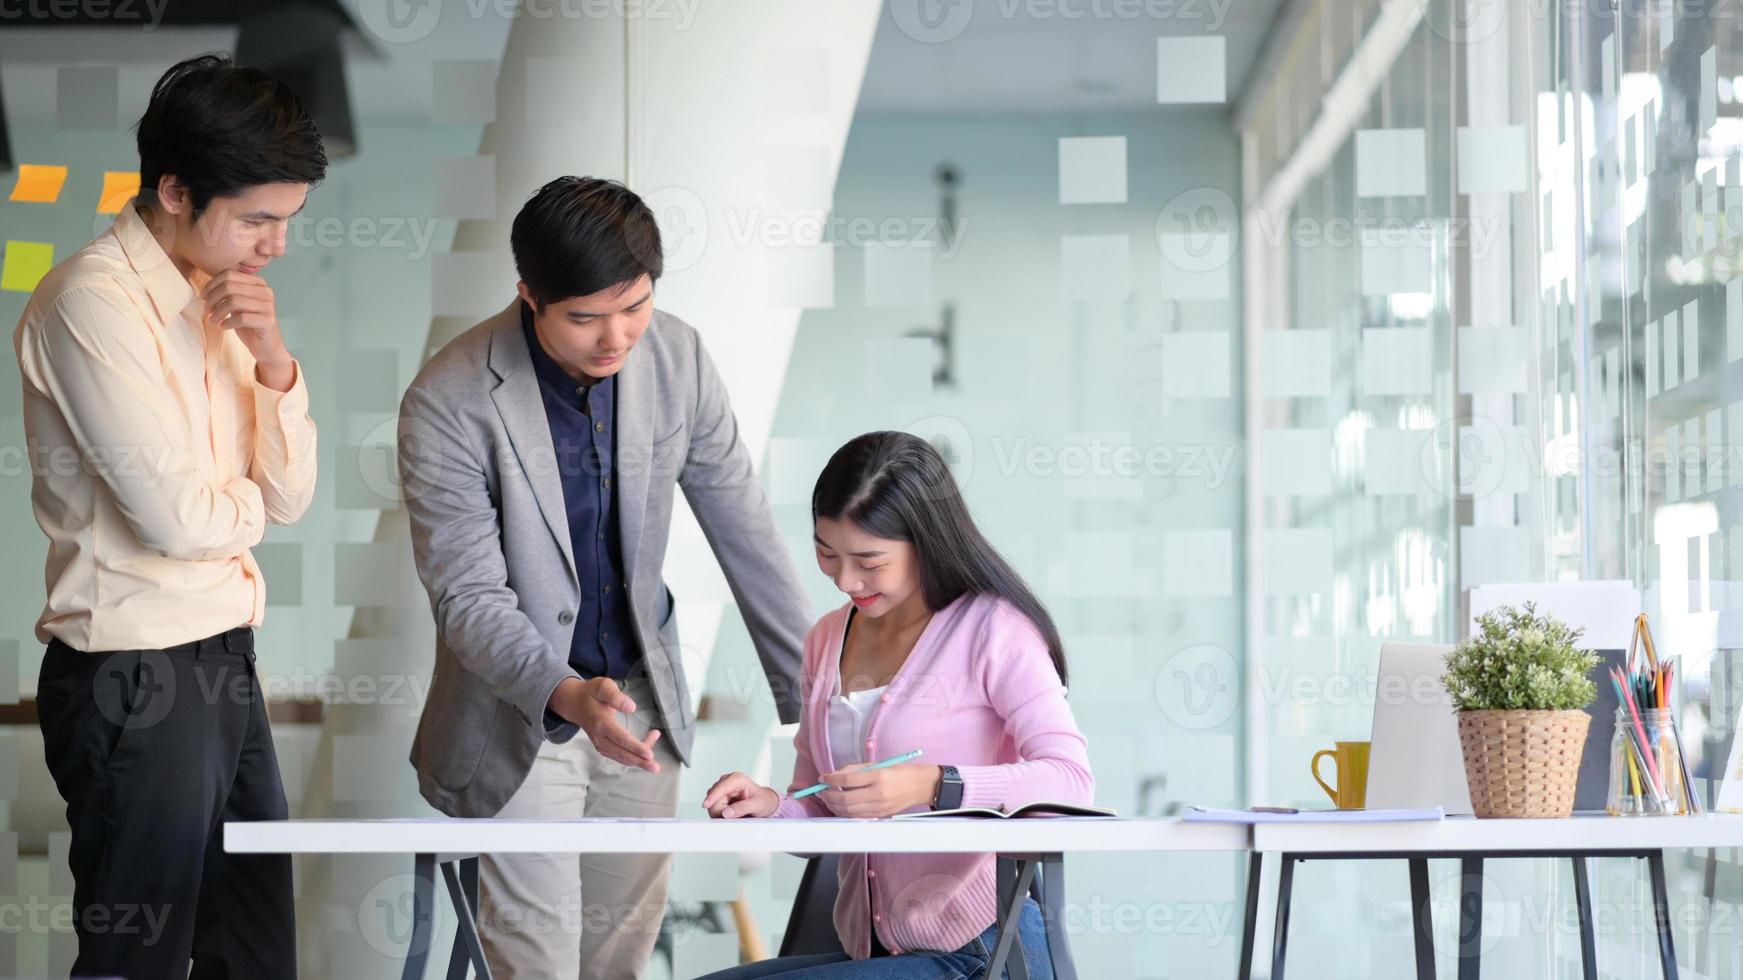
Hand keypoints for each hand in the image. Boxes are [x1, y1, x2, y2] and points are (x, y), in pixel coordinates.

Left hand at [201, 269, 293, 390]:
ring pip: (234, 301)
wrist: (266, 346)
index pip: (229, 274)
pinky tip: (223, 326)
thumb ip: (229, 291)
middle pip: (229, 286)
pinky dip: (227, 322)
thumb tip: (207, 285)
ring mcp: (268, 306)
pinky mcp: (268, 321)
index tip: (202, 297)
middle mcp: (265, 291)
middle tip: (207, 310)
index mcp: (258, 283)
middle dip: (213, 299)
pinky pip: (241, 318)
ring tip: (212, 320)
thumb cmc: (249, 324)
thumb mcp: (238, 304)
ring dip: (218, 312)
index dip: (211, 285)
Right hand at [548, 677, 661, 771]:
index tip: (649, 754)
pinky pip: (619, 756)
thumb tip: (631, 708)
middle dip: (640, 762)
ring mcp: (600, 744)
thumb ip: (616, 696)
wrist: (574, 703)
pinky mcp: (603, 747)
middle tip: (656, 768)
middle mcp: (600, 738)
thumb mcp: (602, 687)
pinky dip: (633, 757)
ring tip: (654, 764)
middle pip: (621, 754)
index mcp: (601, 723)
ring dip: (638, 762)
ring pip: (621, 758)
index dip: (636, 747)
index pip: (621, 739)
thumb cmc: (591, 693)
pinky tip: (645, 752)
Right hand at [701, 772, 778, 818]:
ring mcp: (722, 788)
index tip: (706, 805)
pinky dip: (720, 812)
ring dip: (720, 812)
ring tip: (735, 813)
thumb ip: (742, 808)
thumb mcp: (757, 806)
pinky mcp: (719, 795)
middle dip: (720, 810)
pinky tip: (731, 812)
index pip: (720, 788)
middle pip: (713, 798)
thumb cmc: (763, 802)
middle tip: (735, 815)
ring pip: (711, 803)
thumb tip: (726, 812)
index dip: (712, 797)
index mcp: (737, 779)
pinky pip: (713, 806)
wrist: (765, 803)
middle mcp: (727, 781)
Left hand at [818, 763, 941, 818]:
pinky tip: (839, 806)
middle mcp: (879, 793)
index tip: (822, 778)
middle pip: (846, 799)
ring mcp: (879, 807)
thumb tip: (835, 775)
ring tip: (827, 798)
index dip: (831, 779)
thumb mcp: (879, 764)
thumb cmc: (900, 772)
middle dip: (829, 796)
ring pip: (849, 811)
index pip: (848, 780)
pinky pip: (857, 817)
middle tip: (821, 791)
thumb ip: (856, 769)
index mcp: (879, 776)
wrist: (920, 786)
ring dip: (834, 806)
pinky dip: (844, 812)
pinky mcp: (880, 815)